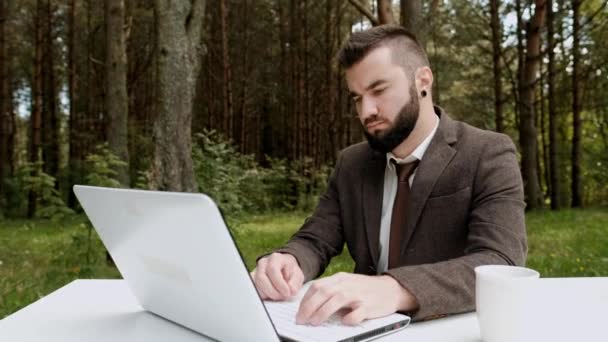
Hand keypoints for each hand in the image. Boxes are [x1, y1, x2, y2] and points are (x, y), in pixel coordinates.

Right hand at [251, 253, 304, 300]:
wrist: (284, 269)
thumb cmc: (290, 271)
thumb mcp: (298, 275)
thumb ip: (295, 282)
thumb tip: (292, 290)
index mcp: (275, 258)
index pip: (273, 269)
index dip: (280, 283)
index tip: (287, 293)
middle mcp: (263, 264)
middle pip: (261, 278)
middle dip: (273, 292)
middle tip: (283, 297)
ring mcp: (256, 272)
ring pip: (257, 286)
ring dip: (268, 295)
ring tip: (279, 296)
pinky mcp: (253, 281)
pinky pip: (255, 291)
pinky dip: (264, 296)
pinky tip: (272, 296)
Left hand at [295, 272, 417, 325]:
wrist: (391, 289)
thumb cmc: (366, 289)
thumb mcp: (347, 284)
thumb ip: (332, 290)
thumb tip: (312, 306)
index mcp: (340, 278)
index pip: (317, 286)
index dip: (305, 300)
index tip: (299, 312)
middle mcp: (347, 284)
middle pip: (323, 292)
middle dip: (308, 307)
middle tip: (301, 320)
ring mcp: (358, 294)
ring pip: (336, 301)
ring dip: (322, 312)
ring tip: (314, 323)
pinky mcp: (369, 306)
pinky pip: (357, 313)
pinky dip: (349, 319)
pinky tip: (344, 322)